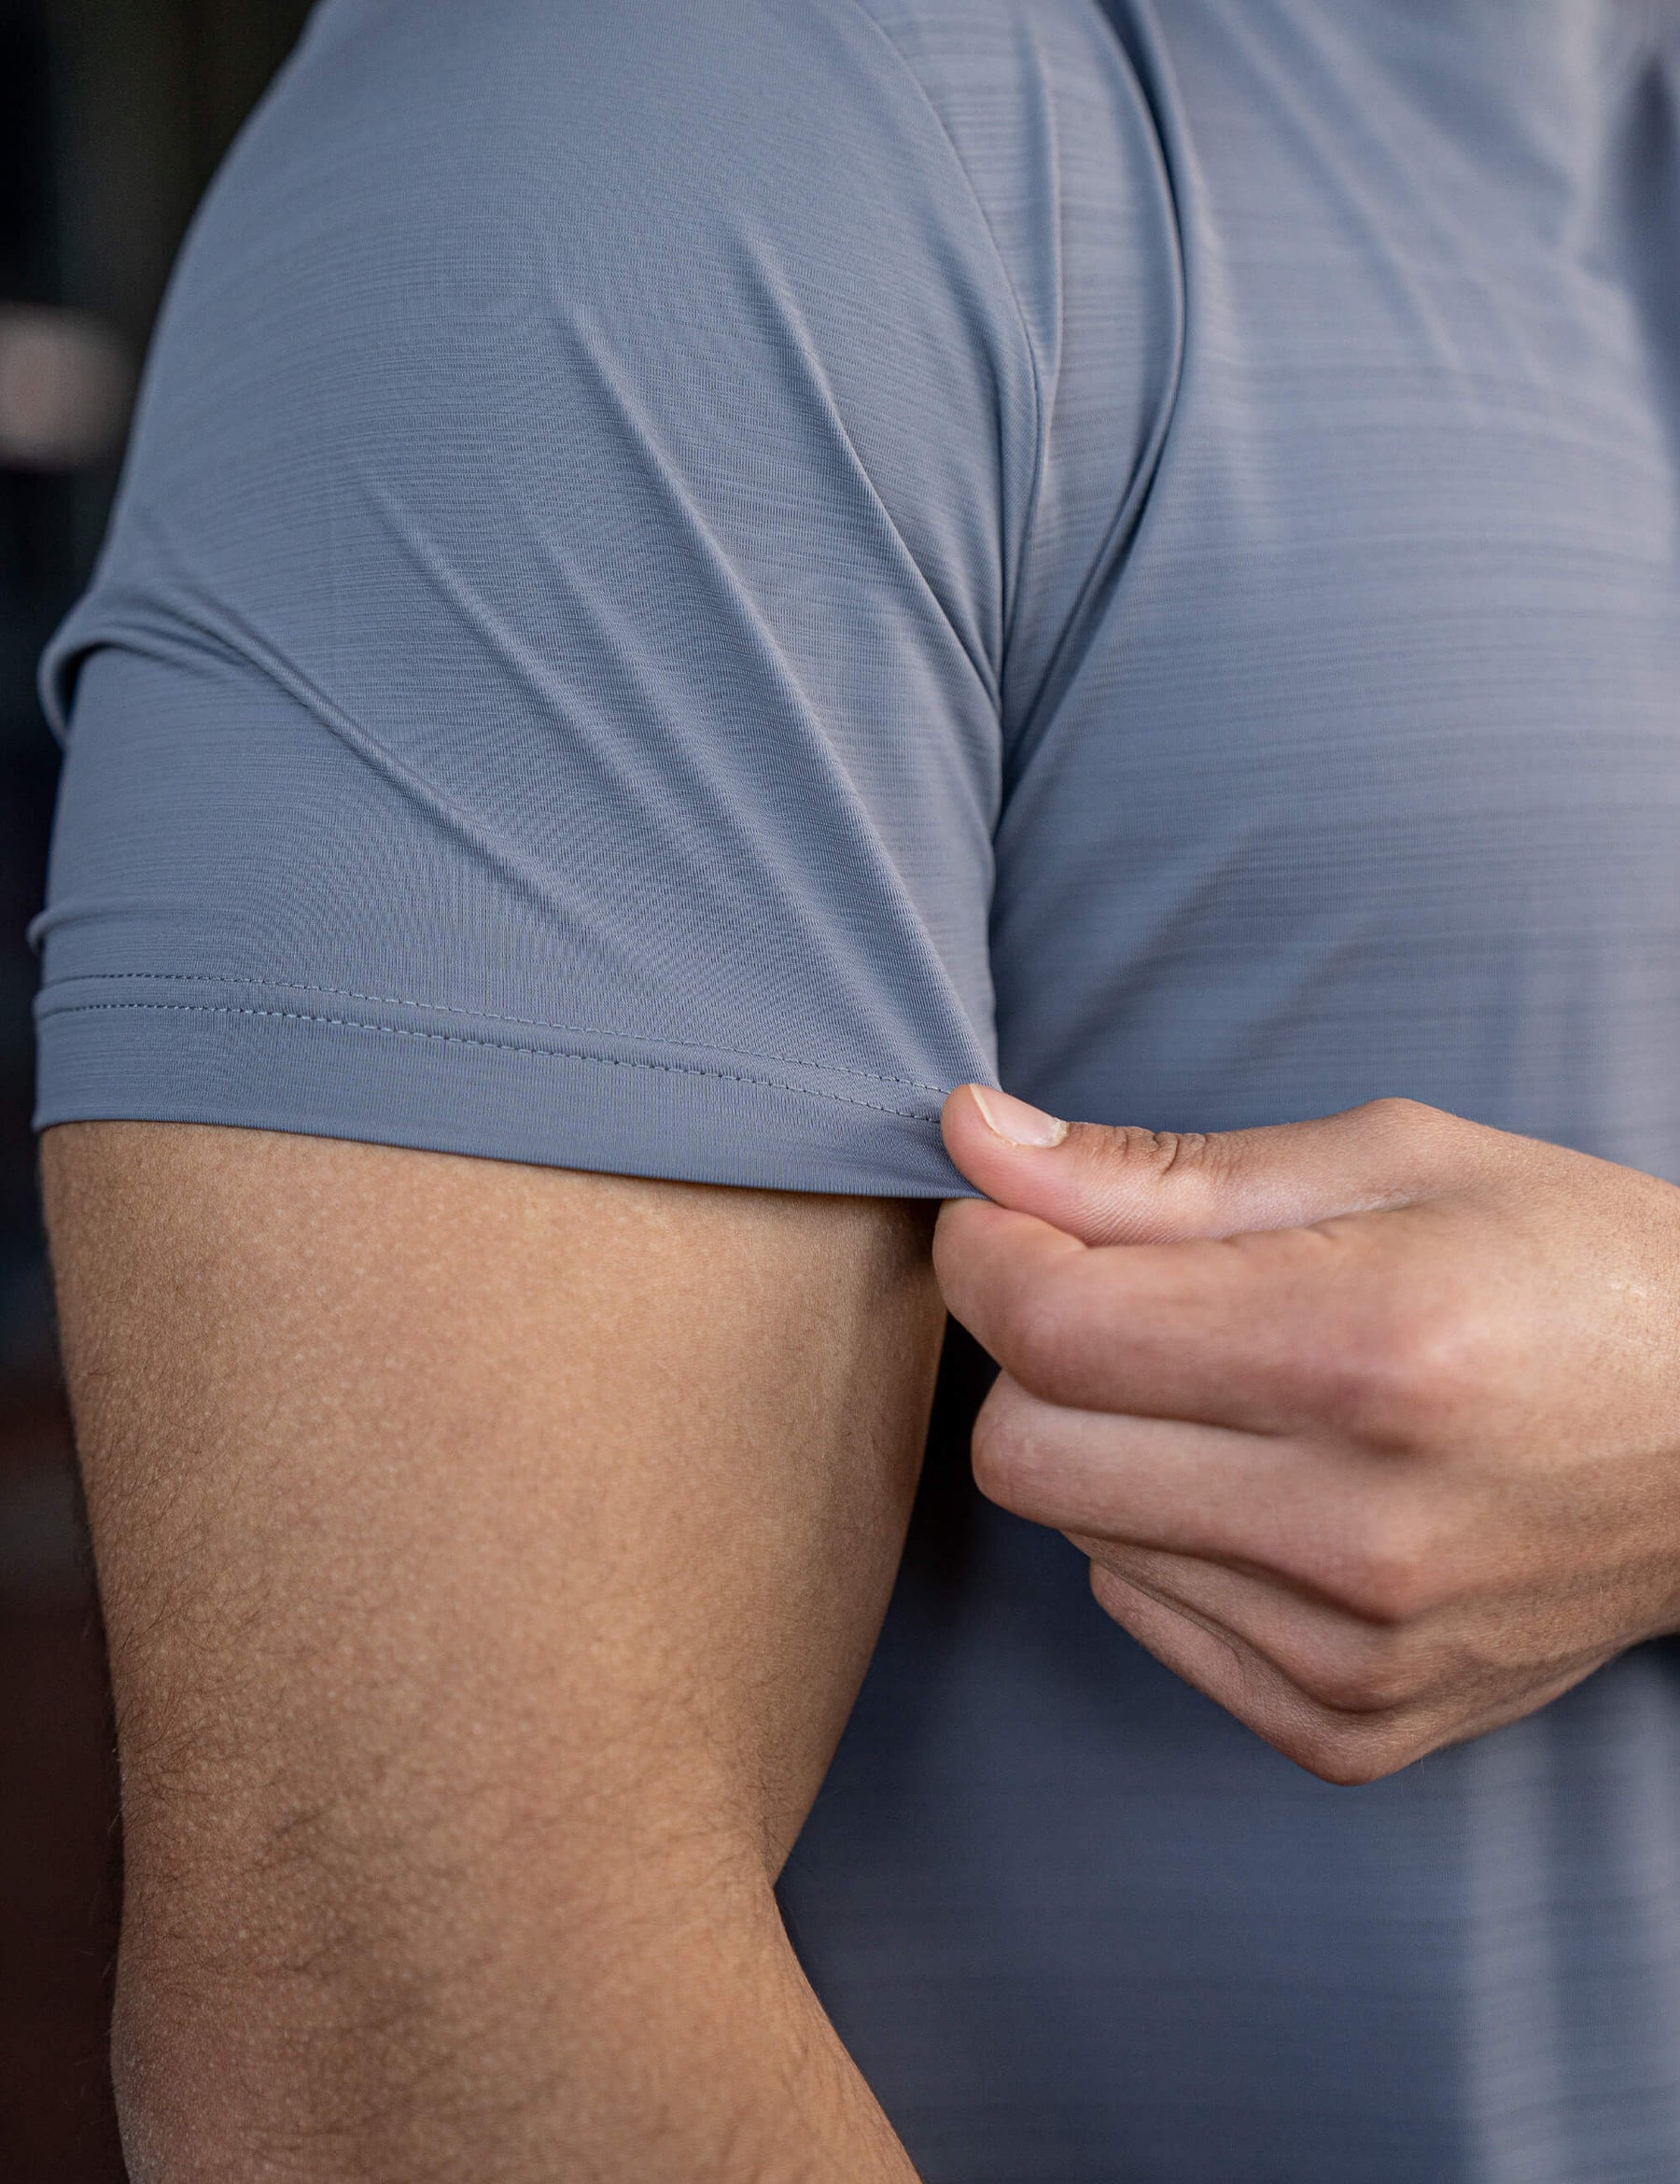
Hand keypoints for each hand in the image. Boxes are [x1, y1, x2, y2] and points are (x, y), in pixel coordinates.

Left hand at [934, 1088, 1679, 1783]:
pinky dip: (1167, 1537)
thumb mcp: (1391, 1160)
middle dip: (1035, 1352)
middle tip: (1121, 1297)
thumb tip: (971, 1140)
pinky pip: (1144, 1614)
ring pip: (1072, 1532)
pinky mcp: (1350, 1726)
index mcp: (1371, 1346)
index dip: (987, 1253)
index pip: (1051, 1328)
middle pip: (1022, 1450)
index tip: (1008, 1216)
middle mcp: (1361, 1526)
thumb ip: (1157, 1171)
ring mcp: (1356, 1650)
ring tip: (1234, 1389)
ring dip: (1109, 1442)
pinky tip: (1268, 1483)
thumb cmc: (1573, 1267)